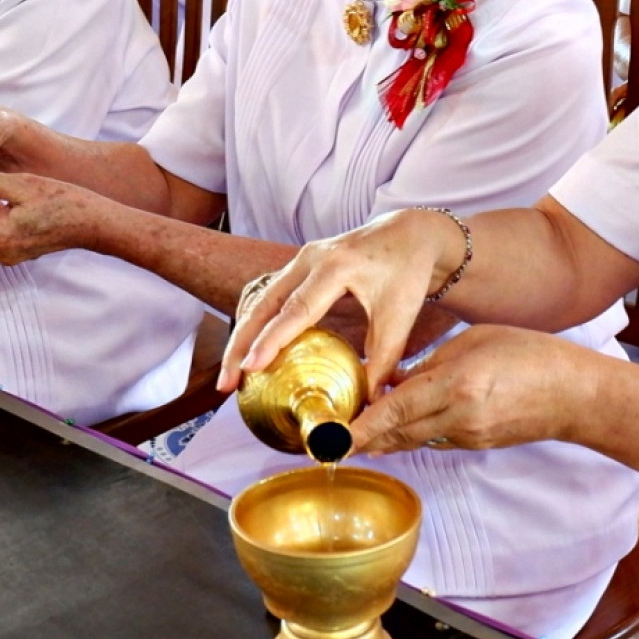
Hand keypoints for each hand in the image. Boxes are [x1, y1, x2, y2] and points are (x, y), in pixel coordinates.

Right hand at [220, 207, 461, 396]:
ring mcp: (301, 259)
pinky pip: (268, 296)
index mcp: (336, 267)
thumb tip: (369, 404)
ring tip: (231, 376)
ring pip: (260, 300)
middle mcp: (311, 258)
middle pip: (264, 304)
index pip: (296, 310)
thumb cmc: (407, 272)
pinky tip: (248, 353)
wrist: (411, 233)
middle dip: (240, 344)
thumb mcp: (400, 317)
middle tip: (226, 382)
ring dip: (242, 337)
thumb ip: (383, 360)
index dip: (270, 341)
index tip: (249, 368)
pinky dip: (255, 325)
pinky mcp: (299, 266)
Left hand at [349, 326, 599, 454]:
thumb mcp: (474, 342)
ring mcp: (468, 437)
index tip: (330, 437)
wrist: (575, 395)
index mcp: (456, 385)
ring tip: (352, 435)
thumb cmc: (529, 355)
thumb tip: (394, 381)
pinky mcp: (476, 445)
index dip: (359, 427)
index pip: (395, 410)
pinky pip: (433, 441)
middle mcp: (458, 417)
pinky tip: (395, 427)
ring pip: (412, 440)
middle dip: (361, 438)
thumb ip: (430, 364)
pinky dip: (410, 435)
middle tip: (328, 438)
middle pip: (396, 434)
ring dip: (382, 438)